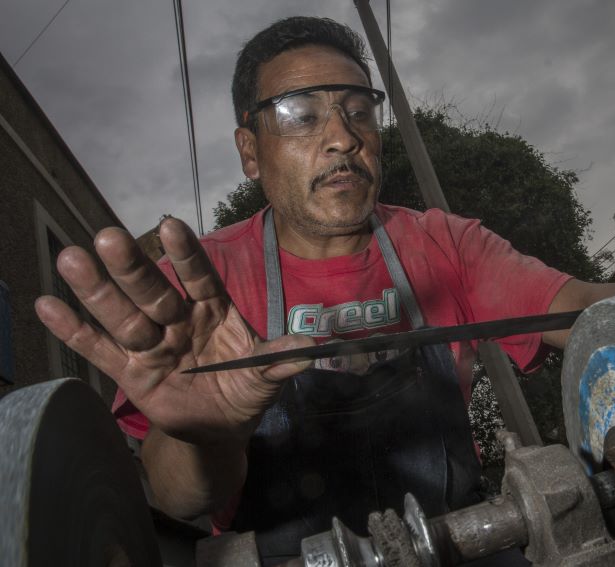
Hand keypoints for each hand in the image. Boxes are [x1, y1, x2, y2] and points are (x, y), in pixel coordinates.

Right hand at [35, 218, 311, 445]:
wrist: (220, 427)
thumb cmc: (244, 389)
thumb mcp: (265, 378)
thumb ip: (279, 361)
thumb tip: (309, 350)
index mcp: (213, 311)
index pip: (199, 277)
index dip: (187, 254)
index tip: (171, 226)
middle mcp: (177, 319)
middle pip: (153, 290)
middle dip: (133, 267)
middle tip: (109, 237)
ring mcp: (150, 343)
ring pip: (121, 314)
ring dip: (97, 290)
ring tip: (71, 259)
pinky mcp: (129, 370)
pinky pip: (98, 349)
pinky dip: (74, 331)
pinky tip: (48, 306)